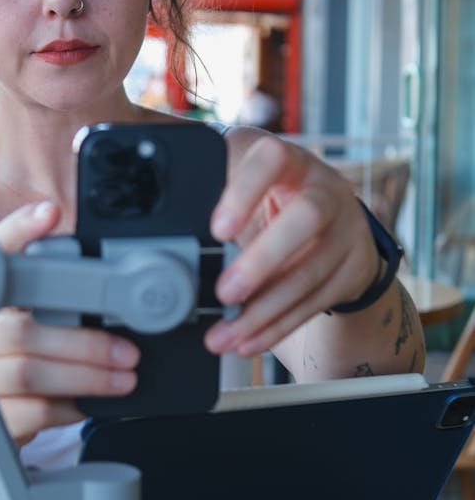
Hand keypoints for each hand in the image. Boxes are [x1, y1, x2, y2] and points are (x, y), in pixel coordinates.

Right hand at [0, 202, 139, 443]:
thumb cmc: (8, 373)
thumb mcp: (26, 333)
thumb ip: (55, 309)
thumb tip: (116, 299)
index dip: (17, 231)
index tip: (50, 213)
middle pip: (21, 329)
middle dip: (84, 342)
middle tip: (128, 352)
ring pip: (28, 371)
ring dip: (86, 375)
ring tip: (124, 378)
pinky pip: (31, 411)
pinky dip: (68, 407)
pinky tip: (88, 405)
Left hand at [204, 130, 380, 356]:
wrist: (331, 217)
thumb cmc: (270, 193)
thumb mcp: (242, 173)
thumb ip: (200, 173)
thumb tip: (147, 164)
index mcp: (288, 160)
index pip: (273, 159)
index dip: (246, 193)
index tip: (216, 230)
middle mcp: (324, 188)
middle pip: (307, 217)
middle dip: (263, 260)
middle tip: (224, 292)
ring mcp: (346, 228)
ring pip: (310, 272)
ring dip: (264, 311)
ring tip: (225, 334)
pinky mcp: (353, 266)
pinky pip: (316, 302)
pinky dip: (278, 326)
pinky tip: (249, 340)